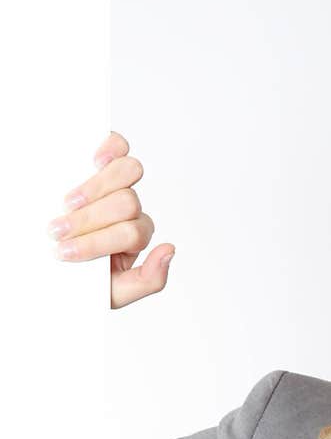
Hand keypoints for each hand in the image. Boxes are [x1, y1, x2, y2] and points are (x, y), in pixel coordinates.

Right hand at [48, 130, 174, 308]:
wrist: (54, 265)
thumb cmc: (84, 277)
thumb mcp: (115, 293)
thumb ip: (148, 280)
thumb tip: (169, 250)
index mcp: (134, 236)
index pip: (132, 233)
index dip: (98, 242)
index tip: (64, 252)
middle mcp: (130, 209)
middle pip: (127, 203)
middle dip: (89, 220)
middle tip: (58, 231)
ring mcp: (117, 184)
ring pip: (127, 173)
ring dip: (96, 188)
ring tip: (67, 203)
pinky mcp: (102, 162)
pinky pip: (119, 145)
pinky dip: (111, 148)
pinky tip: (95, 159)